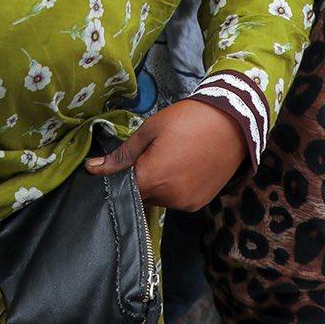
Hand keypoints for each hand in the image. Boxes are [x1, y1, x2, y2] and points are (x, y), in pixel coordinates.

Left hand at [85, 98, 244, 211]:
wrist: (233, 122)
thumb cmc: (187, 120)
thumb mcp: (150, 130)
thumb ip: (122, 155)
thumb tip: (92, 169)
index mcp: (152, 179)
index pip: (121, 188)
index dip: (117, 176)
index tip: (117, 164)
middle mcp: (168, 198)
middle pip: (141, 195)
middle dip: (139, 178)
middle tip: (150, 154)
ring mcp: (186, 204)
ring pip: (158, 199)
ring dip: (156, 185)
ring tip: (170, 158)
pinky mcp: (199, 203)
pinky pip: (176, 200)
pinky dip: (173, 188)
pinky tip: (182, 167)